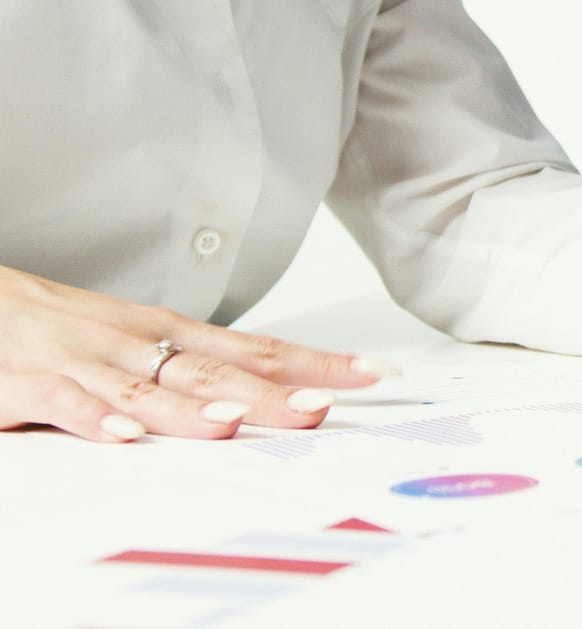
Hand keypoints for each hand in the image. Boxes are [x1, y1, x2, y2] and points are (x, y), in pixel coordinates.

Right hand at [0, 266, 395, 442]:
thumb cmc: (53, 324)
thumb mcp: (132, 342)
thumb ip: (188, 371)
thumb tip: (260, 394)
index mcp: (164, 332)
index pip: (255, 347)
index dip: (314, 361)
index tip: (369, 373)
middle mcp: (134, 342)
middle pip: (214, 369)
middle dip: (270, 390)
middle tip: (321, 406)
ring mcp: (84, 361)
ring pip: (146, 386)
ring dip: (191, 407)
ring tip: (235, 424)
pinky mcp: (31, 383)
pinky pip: (67, 402)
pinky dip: (97, 418)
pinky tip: (125, 435)